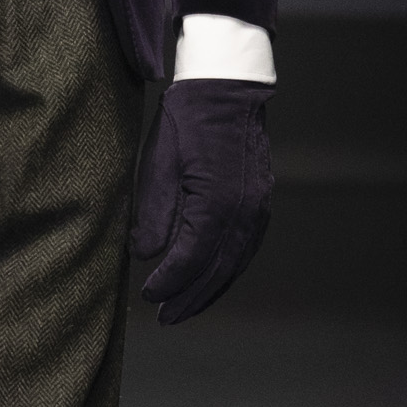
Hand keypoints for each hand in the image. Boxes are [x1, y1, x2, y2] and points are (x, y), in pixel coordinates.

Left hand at [130, 78, 272, 323]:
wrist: (226, 88)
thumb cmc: (186, 122)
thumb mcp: (158, 165)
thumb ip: (153, 214)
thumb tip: (146, 256)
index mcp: (216, 203)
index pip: (190, 259)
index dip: (169, 282)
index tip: (148, 295)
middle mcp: (244, 211)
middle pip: (217, 270)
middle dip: (190, 298)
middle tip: (167, 317)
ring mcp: (258, 207)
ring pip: (236, 263)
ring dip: (211, 289)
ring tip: (186, 307)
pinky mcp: (261, 201)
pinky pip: (246, 247)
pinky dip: (228, 268)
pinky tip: (212, 277)